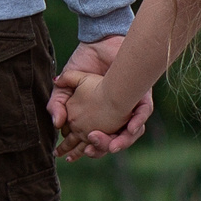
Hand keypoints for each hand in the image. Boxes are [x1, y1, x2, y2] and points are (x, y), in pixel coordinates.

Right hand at [51, 35, 151, 157]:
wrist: (101, 42)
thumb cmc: (84, 62)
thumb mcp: (65, 86)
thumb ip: (57, 104)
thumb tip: (56, 124)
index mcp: (99, 116)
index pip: (94, 139)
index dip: (83, 150)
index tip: (70, 158)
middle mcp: (117, 115)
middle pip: (114, 141)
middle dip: (103, 148)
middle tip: (91, 150)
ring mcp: (130, 107)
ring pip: (131, 133)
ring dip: (122, 141)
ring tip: (111, 146)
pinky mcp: (142, 95)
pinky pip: (143, 112)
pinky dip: (138, 121)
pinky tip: (131, 128)